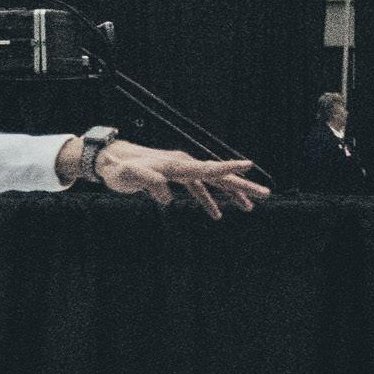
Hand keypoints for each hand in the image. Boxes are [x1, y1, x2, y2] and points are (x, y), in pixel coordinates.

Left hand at [70, 136, 268, 219]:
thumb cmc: (118, 169)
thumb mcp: (129, 177)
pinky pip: (197, 188)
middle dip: (241, 185)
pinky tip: (216, 213)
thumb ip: (147, 183)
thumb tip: (166, 199)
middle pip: (217, 175)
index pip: (207, 168)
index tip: (249, 164)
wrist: (109, 160)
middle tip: (264, 194)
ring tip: (249, 207)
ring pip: (211, 182)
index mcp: (176, 165)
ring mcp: (179, 169)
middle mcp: (182, 164)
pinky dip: (208, 199)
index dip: (228, 167)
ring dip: (229, 194)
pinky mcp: (174, 175)